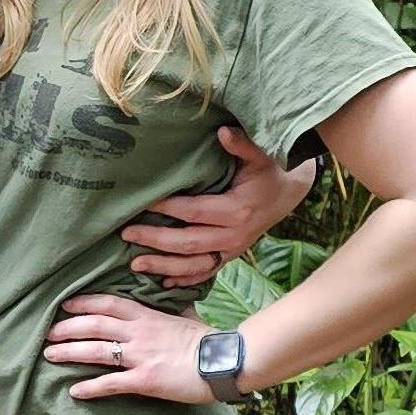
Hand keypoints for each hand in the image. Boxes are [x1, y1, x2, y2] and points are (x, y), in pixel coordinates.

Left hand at [43, 290, 214, 404]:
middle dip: (67, 328)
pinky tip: (74, 391)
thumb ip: (173, 309)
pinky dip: (91, 387)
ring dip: (70, 352)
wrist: (223, 361)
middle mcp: (139, 333)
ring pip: (96, 350)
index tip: (65, 305)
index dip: (84, 303)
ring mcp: (140, 356)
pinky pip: (112, 383)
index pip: (108, 303)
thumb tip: (174, 299)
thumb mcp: (187, 316)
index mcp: (148, 316)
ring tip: (49, 355)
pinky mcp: (145, 380)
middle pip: (94, 325)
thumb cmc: (208, 340)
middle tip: (47, 332)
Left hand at [121, 125, 315, 288]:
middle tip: (127, 233)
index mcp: (237, 210)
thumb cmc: (269, 172)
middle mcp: (234, 235)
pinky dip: (185, 279)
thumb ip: (242, 144)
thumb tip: (222, 131)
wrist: (288, 196)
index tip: (145, 202)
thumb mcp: (261, 155)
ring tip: (135, 264)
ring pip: (194, 264)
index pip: (196, 211)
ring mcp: (232, 250)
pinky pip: (206, 272)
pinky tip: (163, 283)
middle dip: (156, 240)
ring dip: (164, 267)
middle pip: (189, 242)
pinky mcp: (230, 256)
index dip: (169, 207)